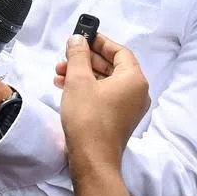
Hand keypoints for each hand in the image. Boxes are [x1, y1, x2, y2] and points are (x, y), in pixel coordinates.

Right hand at [55, 33, 149, 169]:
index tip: (83, 37)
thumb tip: (78, 39)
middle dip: (86, 59)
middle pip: (112, 66)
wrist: (92, 158)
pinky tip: (66, 87)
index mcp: (134, 79)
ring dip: (83, 74)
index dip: (100, 42)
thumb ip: (78, 55)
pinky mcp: (118, 119)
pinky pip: (105, 95)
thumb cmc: (88, 117)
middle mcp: (137, 92)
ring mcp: (129, 107)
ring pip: (106, 81)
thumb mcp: (78, 80)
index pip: (120, 51)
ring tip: (59, 73)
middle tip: (66, 56)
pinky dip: (87, 88)